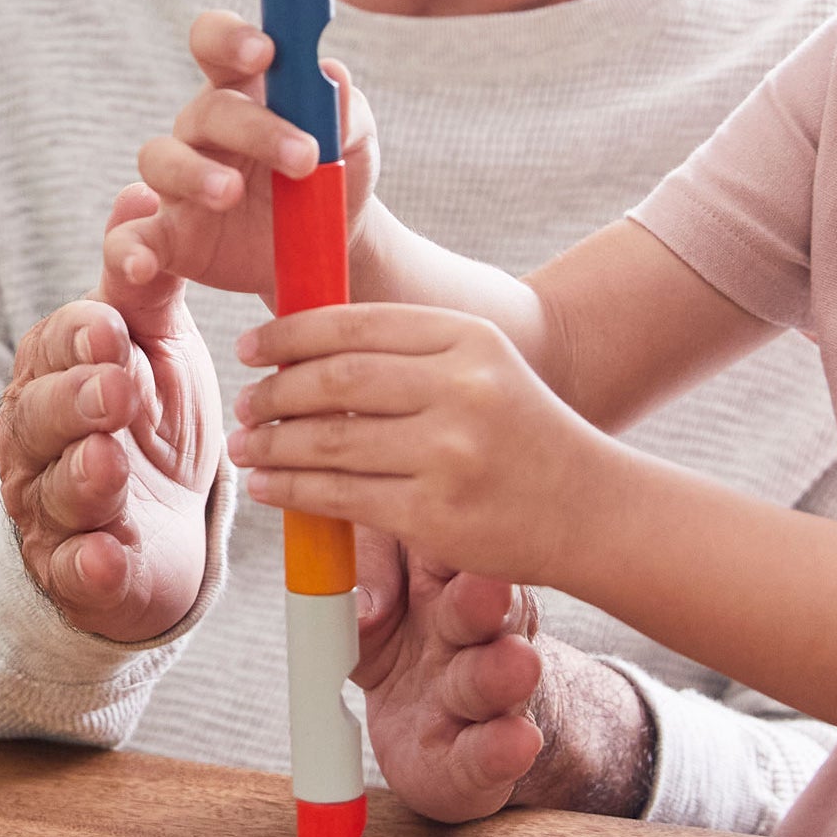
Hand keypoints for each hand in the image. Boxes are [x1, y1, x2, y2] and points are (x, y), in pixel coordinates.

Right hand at [0, 184, 221, 641]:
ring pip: (55, 491)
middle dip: (76, 403)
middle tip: (117, 389)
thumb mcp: (157, 343)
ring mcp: (52, 509)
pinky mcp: (80, 574)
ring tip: (110, 465)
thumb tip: (141, 193)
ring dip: (83, 477)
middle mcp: (38, 441)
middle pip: (41, 420)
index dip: (81, 339)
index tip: (113, 327)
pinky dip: (92, 566)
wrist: (169, 522)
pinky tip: (111, 557)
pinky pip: (77, 571)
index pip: (55, 349)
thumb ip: (145, 281)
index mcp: (55, 374)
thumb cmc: (152, 417)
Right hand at [104, 9, 378, 300]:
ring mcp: (179, 180)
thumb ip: (346, 111)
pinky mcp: (169, 237)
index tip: (263, 52)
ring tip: (231, 193)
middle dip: (255, 128)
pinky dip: (129, 251)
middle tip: (305, 158)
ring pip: (162, 160)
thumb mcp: (354, 143)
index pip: (216, 42)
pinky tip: (141, 265)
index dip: (229, 39)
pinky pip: (131, 239)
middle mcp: (203, 128)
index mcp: (244, 89)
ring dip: (195, 174)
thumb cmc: (335, 173)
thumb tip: (332, 74)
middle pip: (207, 110)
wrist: (327, 247)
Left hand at [227, 304, 616, 584]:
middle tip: (246, 399)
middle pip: (338, 378)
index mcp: (469, 338)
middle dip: (275, 389)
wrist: (590, 507)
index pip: (358, 323)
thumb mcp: (482, 367)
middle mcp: (461, 387)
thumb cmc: (521, 433)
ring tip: (246, 445)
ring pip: (331, 439)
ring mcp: (449, 452)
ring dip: (273, 442)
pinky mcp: (435, 513)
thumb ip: (409, 354)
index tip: (253, 346)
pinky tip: (269, 486)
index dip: (292, 332)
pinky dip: (292, 488)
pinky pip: (341, 496)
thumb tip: (304, 350)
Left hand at [354, 530, 543, 821]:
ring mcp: (484, 692)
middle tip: (489, 589)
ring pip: (493, 679)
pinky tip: (516, 741)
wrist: (437, 714)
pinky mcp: (478, 758)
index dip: (446, 536)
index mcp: (445, 573)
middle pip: (483, 608)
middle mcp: (476, 626)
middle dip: (483, 601)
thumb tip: (364, 608)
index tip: (442, 524)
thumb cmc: (405, 625)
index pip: (448, 543)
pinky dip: (500, 748)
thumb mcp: (375, 583)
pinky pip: (488, 752)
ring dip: (500, 673)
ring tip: (516, 666)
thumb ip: (367, 570)